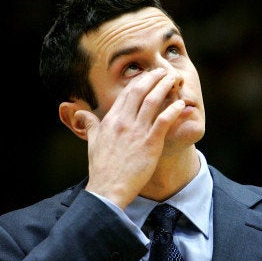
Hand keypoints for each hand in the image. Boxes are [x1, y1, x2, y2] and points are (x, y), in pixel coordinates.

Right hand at [75, 68, 185, 208]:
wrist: (108, 189)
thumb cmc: (101, 168)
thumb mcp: (92, 142)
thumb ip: (89, 125)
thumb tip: (79, 113)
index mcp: (110, 120)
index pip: (126, 93)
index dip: (139, 81)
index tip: (148, 75)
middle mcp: (123, 122)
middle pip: (140, 91)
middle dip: (153, 77)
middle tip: (163, 71)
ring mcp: (136, 132)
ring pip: (153, 101)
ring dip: (165, 87)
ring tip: (174, 79)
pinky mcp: (149, 143)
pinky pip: (163, 121)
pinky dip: (173, 110)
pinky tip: (181, 104)